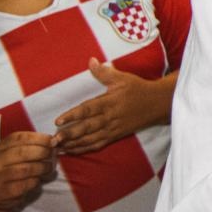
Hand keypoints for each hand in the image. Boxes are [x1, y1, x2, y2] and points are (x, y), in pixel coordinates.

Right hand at [0, 131, 57, 211]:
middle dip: (42, 152)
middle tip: (53, 154)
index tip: (52, 141)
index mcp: (1, 147)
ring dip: (41, 168)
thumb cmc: (12, 170)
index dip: (39, 138)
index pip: (20, 138)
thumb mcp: (17, 155)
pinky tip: (38, 181)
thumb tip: (53, 141)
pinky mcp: (3, 191)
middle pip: (22, 152)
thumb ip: (32, 147)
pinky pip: (24, 184)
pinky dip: (35, 181)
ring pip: (24, 169)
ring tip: (49, 168)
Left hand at [53, 60, 170, 153]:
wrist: (157, 104)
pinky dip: (84, 149)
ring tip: (57, 147)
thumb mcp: (123, 77)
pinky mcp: (115, 136)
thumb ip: (104, 72)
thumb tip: (90, 61)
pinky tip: (71, 150)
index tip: (58, 121)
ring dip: (73, 144)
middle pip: (87, 128)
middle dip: (69, 135)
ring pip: (90, 139)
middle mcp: (110, 118)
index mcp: (110, 102)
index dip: (73, 115)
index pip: (88, 110)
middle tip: (53, 140)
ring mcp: (112, 129)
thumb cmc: (138, 89)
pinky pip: (97, 144)